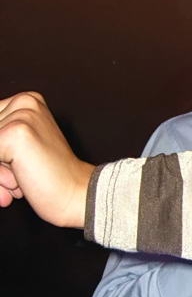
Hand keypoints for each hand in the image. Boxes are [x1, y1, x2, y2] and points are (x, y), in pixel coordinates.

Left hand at [0, 92, 93, 227]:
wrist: (78, 195)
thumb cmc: (49, 178)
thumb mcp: (15, 151)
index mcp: (25, 101)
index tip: (9, 168)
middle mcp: (23, 101)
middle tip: (12, 182)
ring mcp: (20, 115)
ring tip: (16, 185)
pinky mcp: (16, 132)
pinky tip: (17, 185)